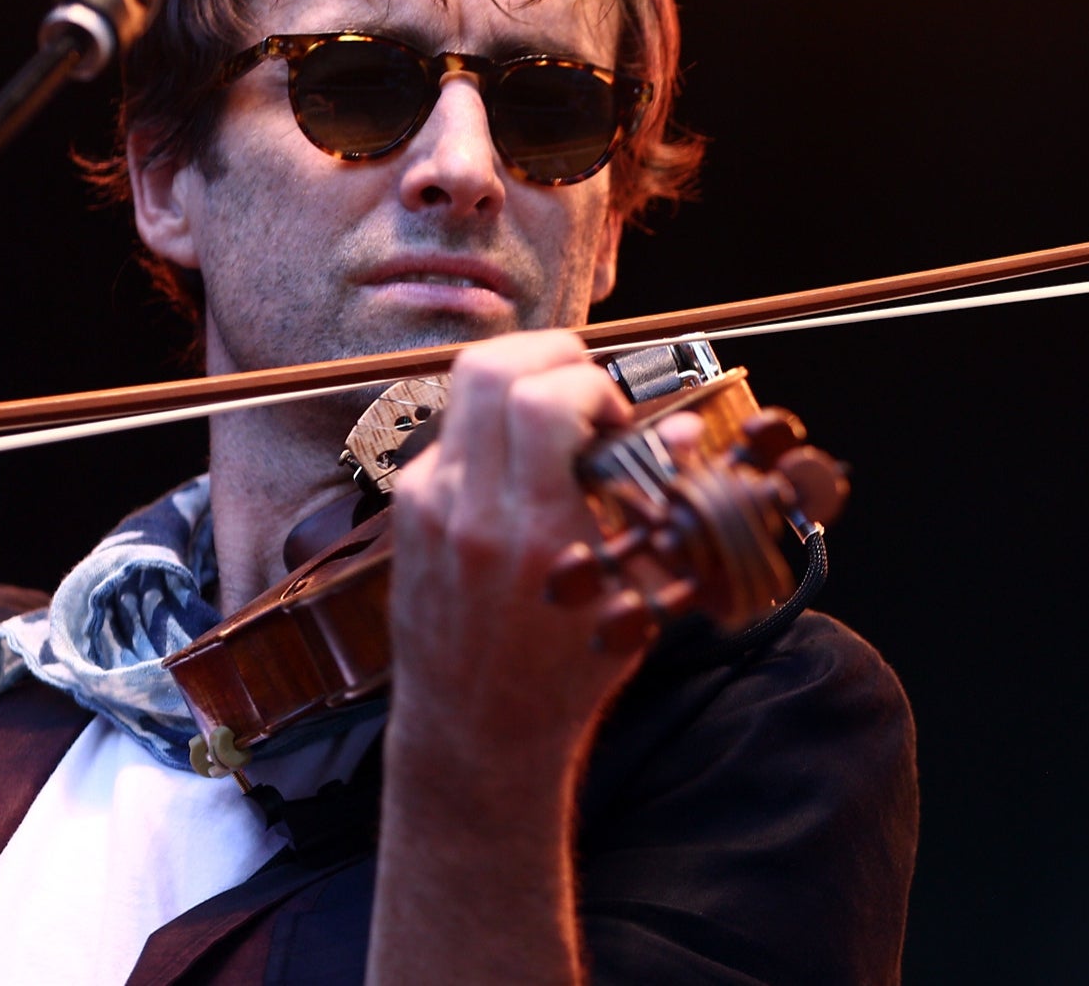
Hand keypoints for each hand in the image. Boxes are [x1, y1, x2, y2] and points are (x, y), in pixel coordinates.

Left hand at [383, 329, 641, 787]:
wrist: (475, 733)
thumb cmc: (564, 673)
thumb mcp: (634, 597)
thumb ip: (660, 506)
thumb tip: (681, 428)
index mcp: (531, 531)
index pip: (543, 400)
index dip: (592, 385)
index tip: (617, 419)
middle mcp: (468, 508)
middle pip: (487, 368)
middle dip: (549, 354)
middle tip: (585, 387)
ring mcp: (427, 505)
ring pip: (460, 389)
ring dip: (517, 382)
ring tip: (558, 419)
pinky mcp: (407, 510)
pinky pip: (450, 432)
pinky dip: (491, 427)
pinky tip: (521, 466)